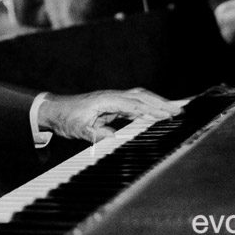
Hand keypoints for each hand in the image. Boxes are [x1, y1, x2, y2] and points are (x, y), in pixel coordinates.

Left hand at [37, 89, 182, 142]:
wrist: (54, 110)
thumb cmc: (66, 118)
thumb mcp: (78, 129)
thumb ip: (95, 134)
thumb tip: (113, 138)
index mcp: (105, 100)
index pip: (133, 104)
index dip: (150, 109)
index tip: (167, 115)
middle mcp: (111, 97)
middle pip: (140, 96)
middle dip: (161, 102)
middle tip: (180, 110)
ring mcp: (112, 99)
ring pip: (139, 98)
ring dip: (157, 102)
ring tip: (175, 109)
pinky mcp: (112, 105)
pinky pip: (134, 104)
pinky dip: (147, 106)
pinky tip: (157, 113)